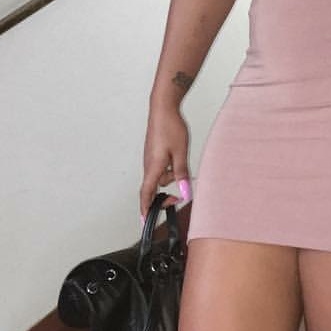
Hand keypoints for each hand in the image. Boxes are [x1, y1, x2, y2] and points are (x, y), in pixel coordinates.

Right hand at [140, 103, 190, 221]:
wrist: (163, 108)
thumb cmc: (170, 128)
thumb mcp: (181, 153)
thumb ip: (182, 174)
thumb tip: (185, 193)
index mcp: (153, 167)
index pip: (147, 194)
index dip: (145, 209)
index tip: (145, 222)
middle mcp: (148, 165)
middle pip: (154, 188)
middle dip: (165, 195)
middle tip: (180, 197)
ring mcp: (150, 158)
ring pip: (160, 177)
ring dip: (171, 177)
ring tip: (183, 165)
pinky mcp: (154, 153)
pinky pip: (161, 167)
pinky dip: (170, 168)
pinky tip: (178, 157)